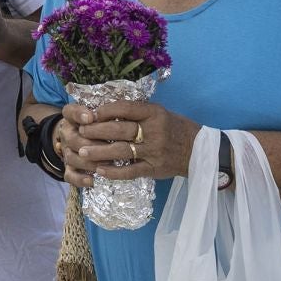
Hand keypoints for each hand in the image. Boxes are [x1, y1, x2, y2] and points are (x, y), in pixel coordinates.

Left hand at [58, 100, 197, 189]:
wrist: (199, 150)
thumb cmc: (175, 129)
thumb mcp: (160, 114)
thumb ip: (137, 113)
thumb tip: (106, 111)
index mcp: (154, 113)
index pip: (126, 108)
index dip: (105, 111)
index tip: (89, 114)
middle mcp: (154, 131)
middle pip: (120, 130)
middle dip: (97, 131)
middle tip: (81, 133)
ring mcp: (154, 151)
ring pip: (122, 151)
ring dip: (100, 152)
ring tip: (83, 153)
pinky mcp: (155, 168)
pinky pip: (132, 171)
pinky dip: (115, 172)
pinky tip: (101, 171)